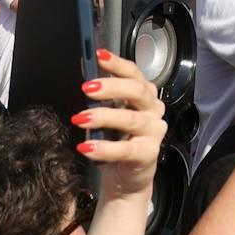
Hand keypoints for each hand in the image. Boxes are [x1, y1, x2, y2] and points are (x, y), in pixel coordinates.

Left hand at [74, 50, 166, 200]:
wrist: (125, 179)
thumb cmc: (116, 141)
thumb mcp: (106, 114)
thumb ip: (100, 95)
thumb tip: (83, 66)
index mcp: (144, 96)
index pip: (134, 74)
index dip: (117, 63)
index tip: (98, 55)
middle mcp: (153, 110)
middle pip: (137, 91)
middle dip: (111, 87)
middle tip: (87, 88)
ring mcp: (154, 132)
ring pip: (130, 118)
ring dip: (103, 116)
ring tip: (80, 118)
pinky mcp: (148, 154)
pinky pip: (126, 149)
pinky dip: (104, 148)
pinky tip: (86, 147)